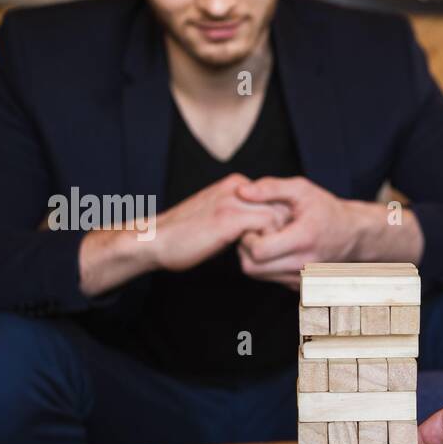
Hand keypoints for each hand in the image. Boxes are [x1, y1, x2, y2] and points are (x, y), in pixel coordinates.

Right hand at [151, 173, 289, 271]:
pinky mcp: (230, 219)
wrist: (155, 240)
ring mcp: (233, 201)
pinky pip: (268, 227)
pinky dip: (270, 244)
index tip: (284, 243)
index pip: (277, 198)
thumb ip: (242, 217)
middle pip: (283, 205)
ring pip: (280, 215)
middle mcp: (237, 188)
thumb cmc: (186, 236)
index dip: (284, 223)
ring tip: (274, 258)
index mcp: (236, 185)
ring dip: (281, 239)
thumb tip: (268, 231)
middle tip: (285, 254)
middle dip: (288, 230)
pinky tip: (260, 258)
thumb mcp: (220, 219)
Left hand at [235, 177, 422, 287]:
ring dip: (254, 258)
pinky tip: (276, 250)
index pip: (258, 251)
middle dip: (246, 248)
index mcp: (302, 240)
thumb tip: (241, 191)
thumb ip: (270, 188)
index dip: (249, 236)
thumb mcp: (302, 190)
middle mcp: (302, 265)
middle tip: (255, 232)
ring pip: (258, 276)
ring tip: (267, 239)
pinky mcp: (300, 285)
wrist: (352, 235)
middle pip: (252, 267)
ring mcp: (301, 278)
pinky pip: (270, 280)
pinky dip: (266, 266)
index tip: (256, 225)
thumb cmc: (326, 210)